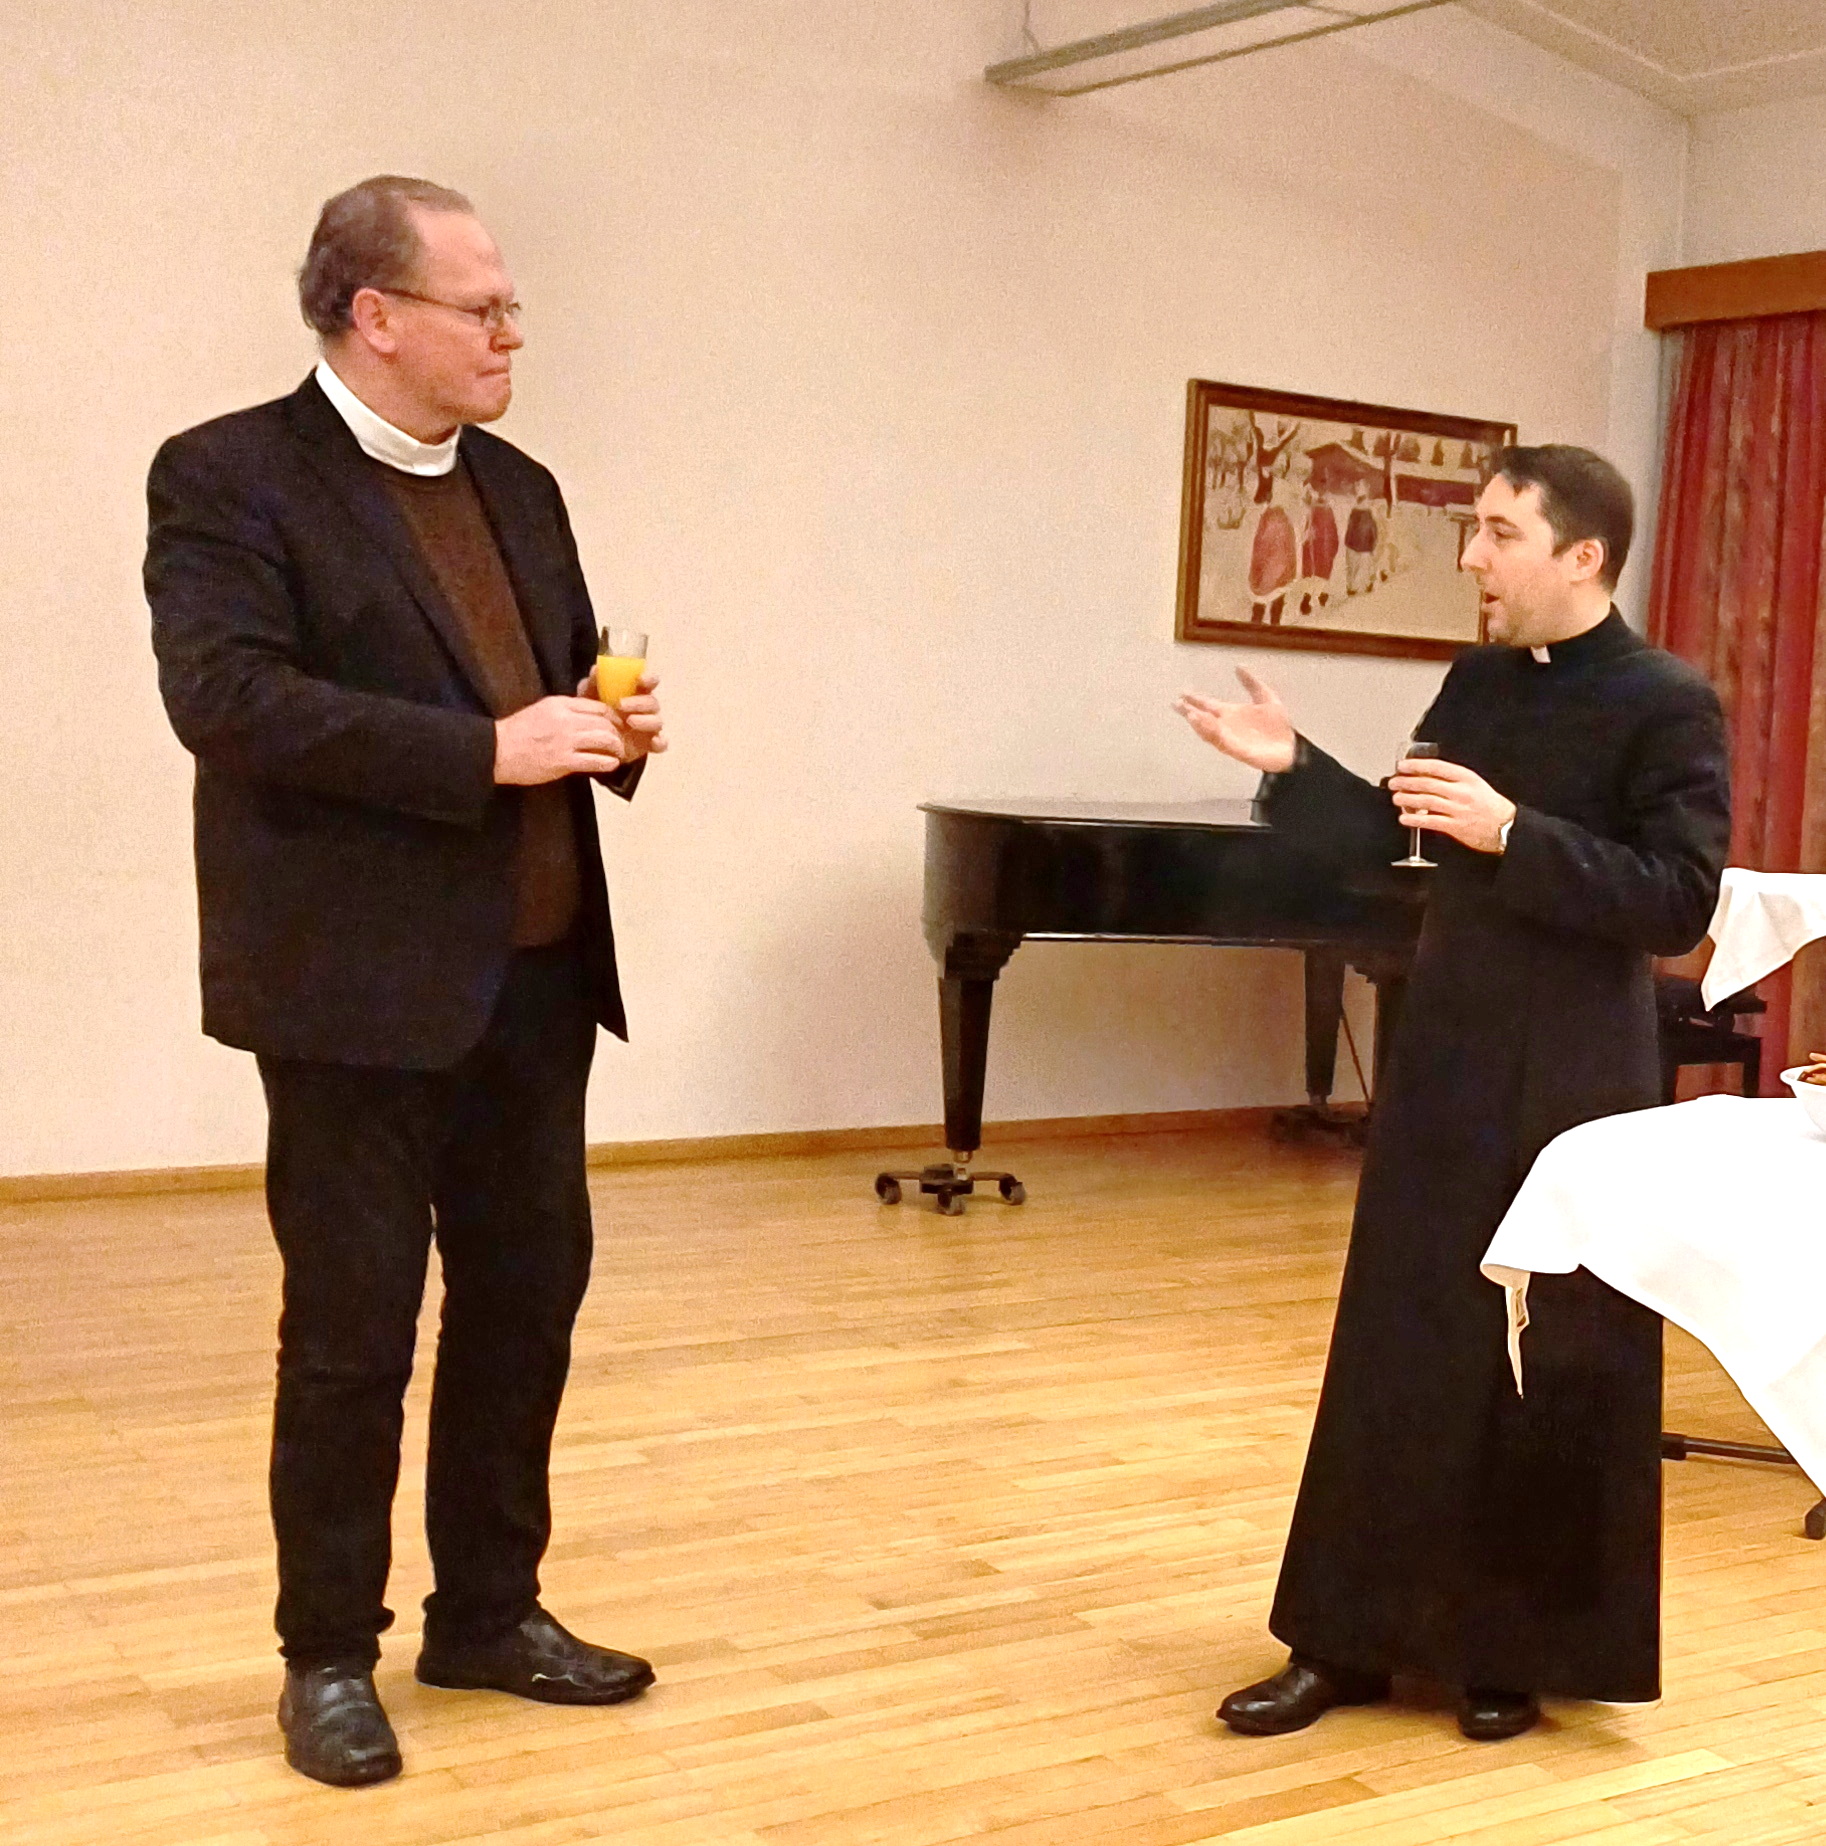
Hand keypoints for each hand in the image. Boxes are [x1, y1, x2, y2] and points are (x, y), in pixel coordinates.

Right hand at [495, 695, 624, 784]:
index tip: (618, 724)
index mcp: (560, 704)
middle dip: (618, 733)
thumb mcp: (542, 710)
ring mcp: (565, 741)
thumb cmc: (517, 732)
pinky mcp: (563, 761)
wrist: (496, 750)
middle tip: (622, 741)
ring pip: (604, 739)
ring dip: (616, 747)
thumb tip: (587, 717)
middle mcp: (565, 720)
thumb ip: (565, 711)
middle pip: (604, 722)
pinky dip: (607, 762)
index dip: (613, 716)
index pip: (597, 706)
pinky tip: (611, 764)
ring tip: (618, 754)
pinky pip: (594, 760)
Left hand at [577, 670, 667, 764]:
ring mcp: (648, 727)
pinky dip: (661, 743)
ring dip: (647, 720)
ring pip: (657, 721)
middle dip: (640, 702)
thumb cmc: (595, 714)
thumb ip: (592, 685)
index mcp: (634, 693)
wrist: (592, 742)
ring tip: (630, 721)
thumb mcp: (589, 699)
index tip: (641, 680)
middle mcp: (644, 709)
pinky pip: (662, 743)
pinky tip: (653, 743)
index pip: (649, 682)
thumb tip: (596, 670)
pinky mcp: (649, 744)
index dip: (649, 679)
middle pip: (652, 702)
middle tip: (621, 704)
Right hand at [1173, 668, 1296, 773]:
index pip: (1208, 705)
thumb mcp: (1266, 697)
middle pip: (1203, 718)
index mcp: (1231, 713)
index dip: (1195, 699)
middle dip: (1190, 711)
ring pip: (1209, 730)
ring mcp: (1230, 738)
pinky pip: (1221, 741)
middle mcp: (1227, 725)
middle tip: (1177, 704)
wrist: (1290, 748)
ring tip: (1190, 713)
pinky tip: (1208, 726)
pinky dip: (1213, 734)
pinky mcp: (1237, 749)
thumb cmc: (1277, 727)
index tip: (1183, 693)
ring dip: (1199, 723)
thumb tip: (1239, 666)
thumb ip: (1252, 683)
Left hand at [1389, 757, 1515, 853]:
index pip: (1436, 767)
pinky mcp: (1455, 827)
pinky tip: (1404, 818)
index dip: (1416, 765)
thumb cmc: (1490, 805)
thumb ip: (1453, 779)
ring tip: (1396, 798)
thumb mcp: (1475, 784)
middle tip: (1394, 782)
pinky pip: (1430, 821)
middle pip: (1428, 784)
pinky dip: (1414, 820)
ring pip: (1426, 801)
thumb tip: (1425, 774)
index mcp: (1466, 778)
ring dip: (1407, 799)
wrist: (1507, 827)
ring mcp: (1458, 810)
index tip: (1402, 765)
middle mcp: (1461, 792)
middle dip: (1406, 782)